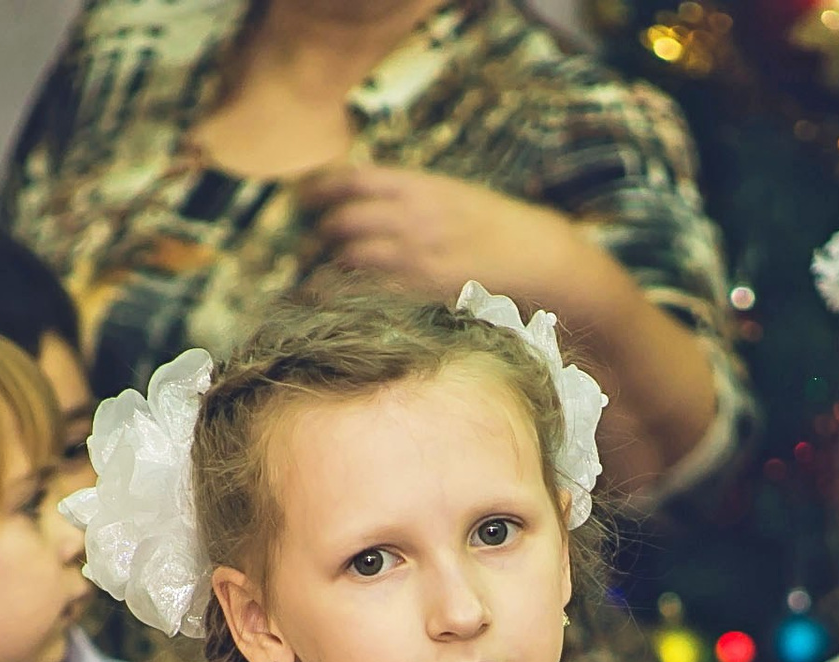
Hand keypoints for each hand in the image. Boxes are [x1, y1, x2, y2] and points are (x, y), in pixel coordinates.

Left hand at [297, 164, 582, 308]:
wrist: (536, 255)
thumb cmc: (494, 227)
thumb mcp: (450, 195)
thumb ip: (407, 196)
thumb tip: (360, 201)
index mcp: (418, 186)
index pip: (351, 179)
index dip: (318, 188)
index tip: (301, 198)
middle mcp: (411, 217)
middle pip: (342, 220)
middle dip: (317, 235)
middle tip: (305, 249)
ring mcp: (415, 255)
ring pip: (348, 257)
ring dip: (322, 269)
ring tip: (311, 281)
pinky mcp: (421, 290)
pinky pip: (367, 293)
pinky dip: (341, 298)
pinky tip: (329, 306)